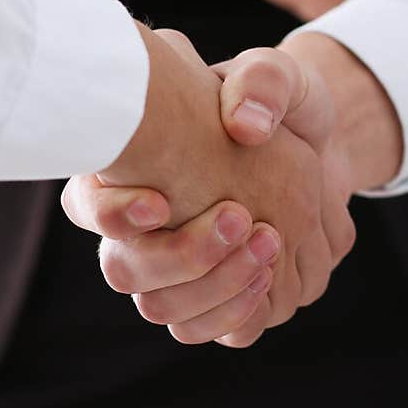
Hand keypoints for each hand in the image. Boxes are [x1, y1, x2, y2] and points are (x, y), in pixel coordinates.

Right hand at [61, 27, 355, 345]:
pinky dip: (235, 314)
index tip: (162, 203)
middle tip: (241, 216)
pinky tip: (269, 277)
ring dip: (216, 286)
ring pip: (160, 308)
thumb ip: (261, 82)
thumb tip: (245, 125)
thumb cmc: (279, 105)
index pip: (84, 201)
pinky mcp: (211, 299)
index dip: (112, 212)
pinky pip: (201, 331)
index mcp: (130, 166)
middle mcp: (139, 227)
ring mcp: (171, 271)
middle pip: (123, 269)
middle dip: (182, 254)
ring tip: (270, 245)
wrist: (322, 151)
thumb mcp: (276, 76)